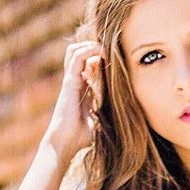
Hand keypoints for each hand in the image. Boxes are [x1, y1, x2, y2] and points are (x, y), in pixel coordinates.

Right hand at [44, 40, 105, 159]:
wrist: (64, 143)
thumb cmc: (80, 138)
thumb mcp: (99, 122)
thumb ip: (107, 115)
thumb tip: (125, 118)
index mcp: (81, 89)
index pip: (88, 65)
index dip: (100, 59)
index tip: (116, 62)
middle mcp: (75, 82)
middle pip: (78, 54)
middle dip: (94, 47)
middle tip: (110, 52)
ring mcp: (70, 80)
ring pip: (74, 51)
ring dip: (91, 46)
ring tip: (104, 50)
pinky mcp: (69, 82)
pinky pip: (76, 57)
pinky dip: (89, 50)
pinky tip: (102, 54)